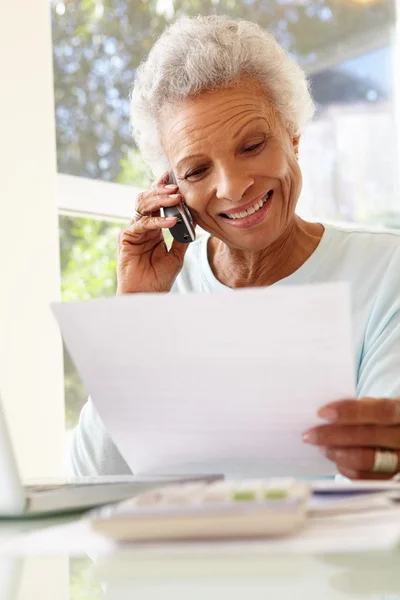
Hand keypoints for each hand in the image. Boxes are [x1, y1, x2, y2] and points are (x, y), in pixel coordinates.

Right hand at [117, 171, 190, 293]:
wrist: (147, 295)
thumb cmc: (159, 278)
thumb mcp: (176, 255)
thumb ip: (182, 238)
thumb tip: (194, 220)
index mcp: (153, 228)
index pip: (156, 202)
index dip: (161, 188)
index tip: (172, 176)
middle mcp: (142, 227)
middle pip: (148, 199)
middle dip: (162, 191)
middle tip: (177, 187)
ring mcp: (133, 232)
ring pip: (143, 206)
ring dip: (160, 200)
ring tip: (176, 198)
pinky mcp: (126, 239)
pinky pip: (142, 224)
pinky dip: (157, 221)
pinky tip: (171, 221)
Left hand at [303, 398, 399, 478]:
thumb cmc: (381, 414)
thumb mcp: (375, 404)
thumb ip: (358, 407)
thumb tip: (326, 415)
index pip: (379, 411)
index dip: (349, 412)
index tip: (322, 413)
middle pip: (369, 437)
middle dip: (334, 436)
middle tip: (310, 435)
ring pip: (367, 460)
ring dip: (338, 454)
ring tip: (321, 447)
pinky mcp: (392, 475)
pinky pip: (367, 477)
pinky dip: (347, 469)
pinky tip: (335, 460)